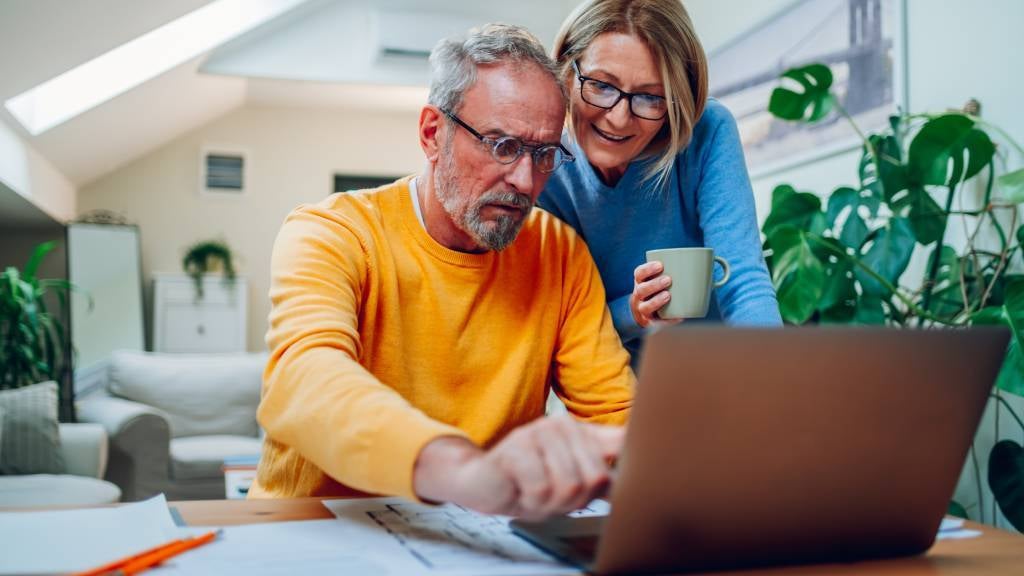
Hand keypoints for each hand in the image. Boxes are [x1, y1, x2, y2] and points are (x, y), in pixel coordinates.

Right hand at [413, 416, 623, 519]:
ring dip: (551, 502)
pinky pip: (540, 488)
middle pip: (595, 477)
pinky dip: (531, 500)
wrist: (483, 482)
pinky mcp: (515, 448)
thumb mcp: (572, 478)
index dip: (636, 452)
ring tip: (536, 494)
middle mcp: (561, 426)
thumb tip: (640, 476)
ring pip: (568, 485)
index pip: (620, 441)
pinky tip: (521, 490)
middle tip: (554, 496)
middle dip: (576, 499)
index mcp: (580, 431)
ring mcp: (536, 433)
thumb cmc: (530, 481)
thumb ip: (603, 472)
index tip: (641, 461)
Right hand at [630, 261, 684, 328]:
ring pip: (645, 307)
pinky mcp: (650, 323)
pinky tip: (677, 317)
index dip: (647, 269)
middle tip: (668, 280)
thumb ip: (675, 272)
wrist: (648, 313)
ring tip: (668, 295)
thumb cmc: (660, 291)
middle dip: (654, 284)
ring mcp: (642, 310)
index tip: (660, 265)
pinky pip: (655, 323)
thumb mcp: (661, 279)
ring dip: (656, 301)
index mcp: (641, 282)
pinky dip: (666, 321)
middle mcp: (639, 296)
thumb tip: (704, 267)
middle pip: (641, 290)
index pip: (639, 273)